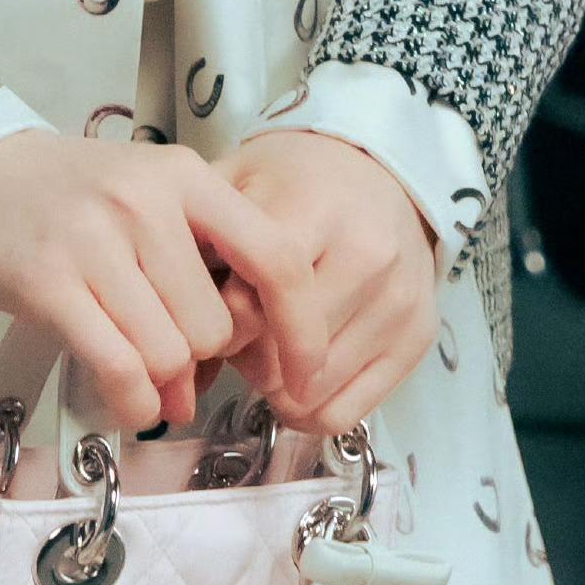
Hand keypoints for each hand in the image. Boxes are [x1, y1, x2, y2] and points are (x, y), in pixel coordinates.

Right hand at [0, 130, 329, 434]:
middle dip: (200, 363)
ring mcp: (96, 238)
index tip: (306, 376)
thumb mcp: (145, 198)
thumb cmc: (66, 197)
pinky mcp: (49, 281)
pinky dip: (133, 403)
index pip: (274, 258)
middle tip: (171, 363)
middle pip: (215, 327)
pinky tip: (128, 401)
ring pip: (170, 354)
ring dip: (163, 386)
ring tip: (140, 374)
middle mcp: (146, 200)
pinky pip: (120, 369)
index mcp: (184, 175)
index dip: (303, 329)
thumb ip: (196, 267)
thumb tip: (224, 371)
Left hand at [202, 130, 442, 436]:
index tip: (207, 318)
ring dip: (274, 388)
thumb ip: (200, 240)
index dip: (216, 322)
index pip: (254, 300)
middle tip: (235, 340)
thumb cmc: (296, 181)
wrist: (379, 171)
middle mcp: (366, 254)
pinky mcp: (418, 338)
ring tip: (265, 355)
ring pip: (312, 392)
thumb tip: (167, 332)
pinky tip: (296, 381)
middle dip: (244, 359)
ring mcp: (398, 300)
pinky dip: (310, 410)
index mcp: (314, 207)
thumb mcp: (238, 180)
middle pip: (281, 354)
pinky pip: (346, 414)